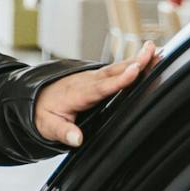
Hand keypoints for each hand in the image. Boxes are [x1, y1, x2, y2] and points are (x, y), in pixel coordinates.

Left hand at [33, 43, 158, 147]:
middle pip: (114, 72)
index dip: (119, 80)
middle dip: (134, 62)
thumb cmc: (43, 113)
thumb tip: (76, 139)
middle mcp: (88, 81)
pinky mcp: (97, 78)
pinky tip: (146, 59)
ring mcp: (93, 78)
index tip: (134, 71)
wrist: (34, 99)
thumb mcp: (48, 126)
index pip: (101, 87)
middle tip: (153, 52)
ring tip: (155, 51)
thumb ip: (63, 132)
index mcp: (78, 93)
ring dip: (136, 59)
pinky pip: (116, 69)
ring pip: (117, 67)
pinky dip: (132, 63)